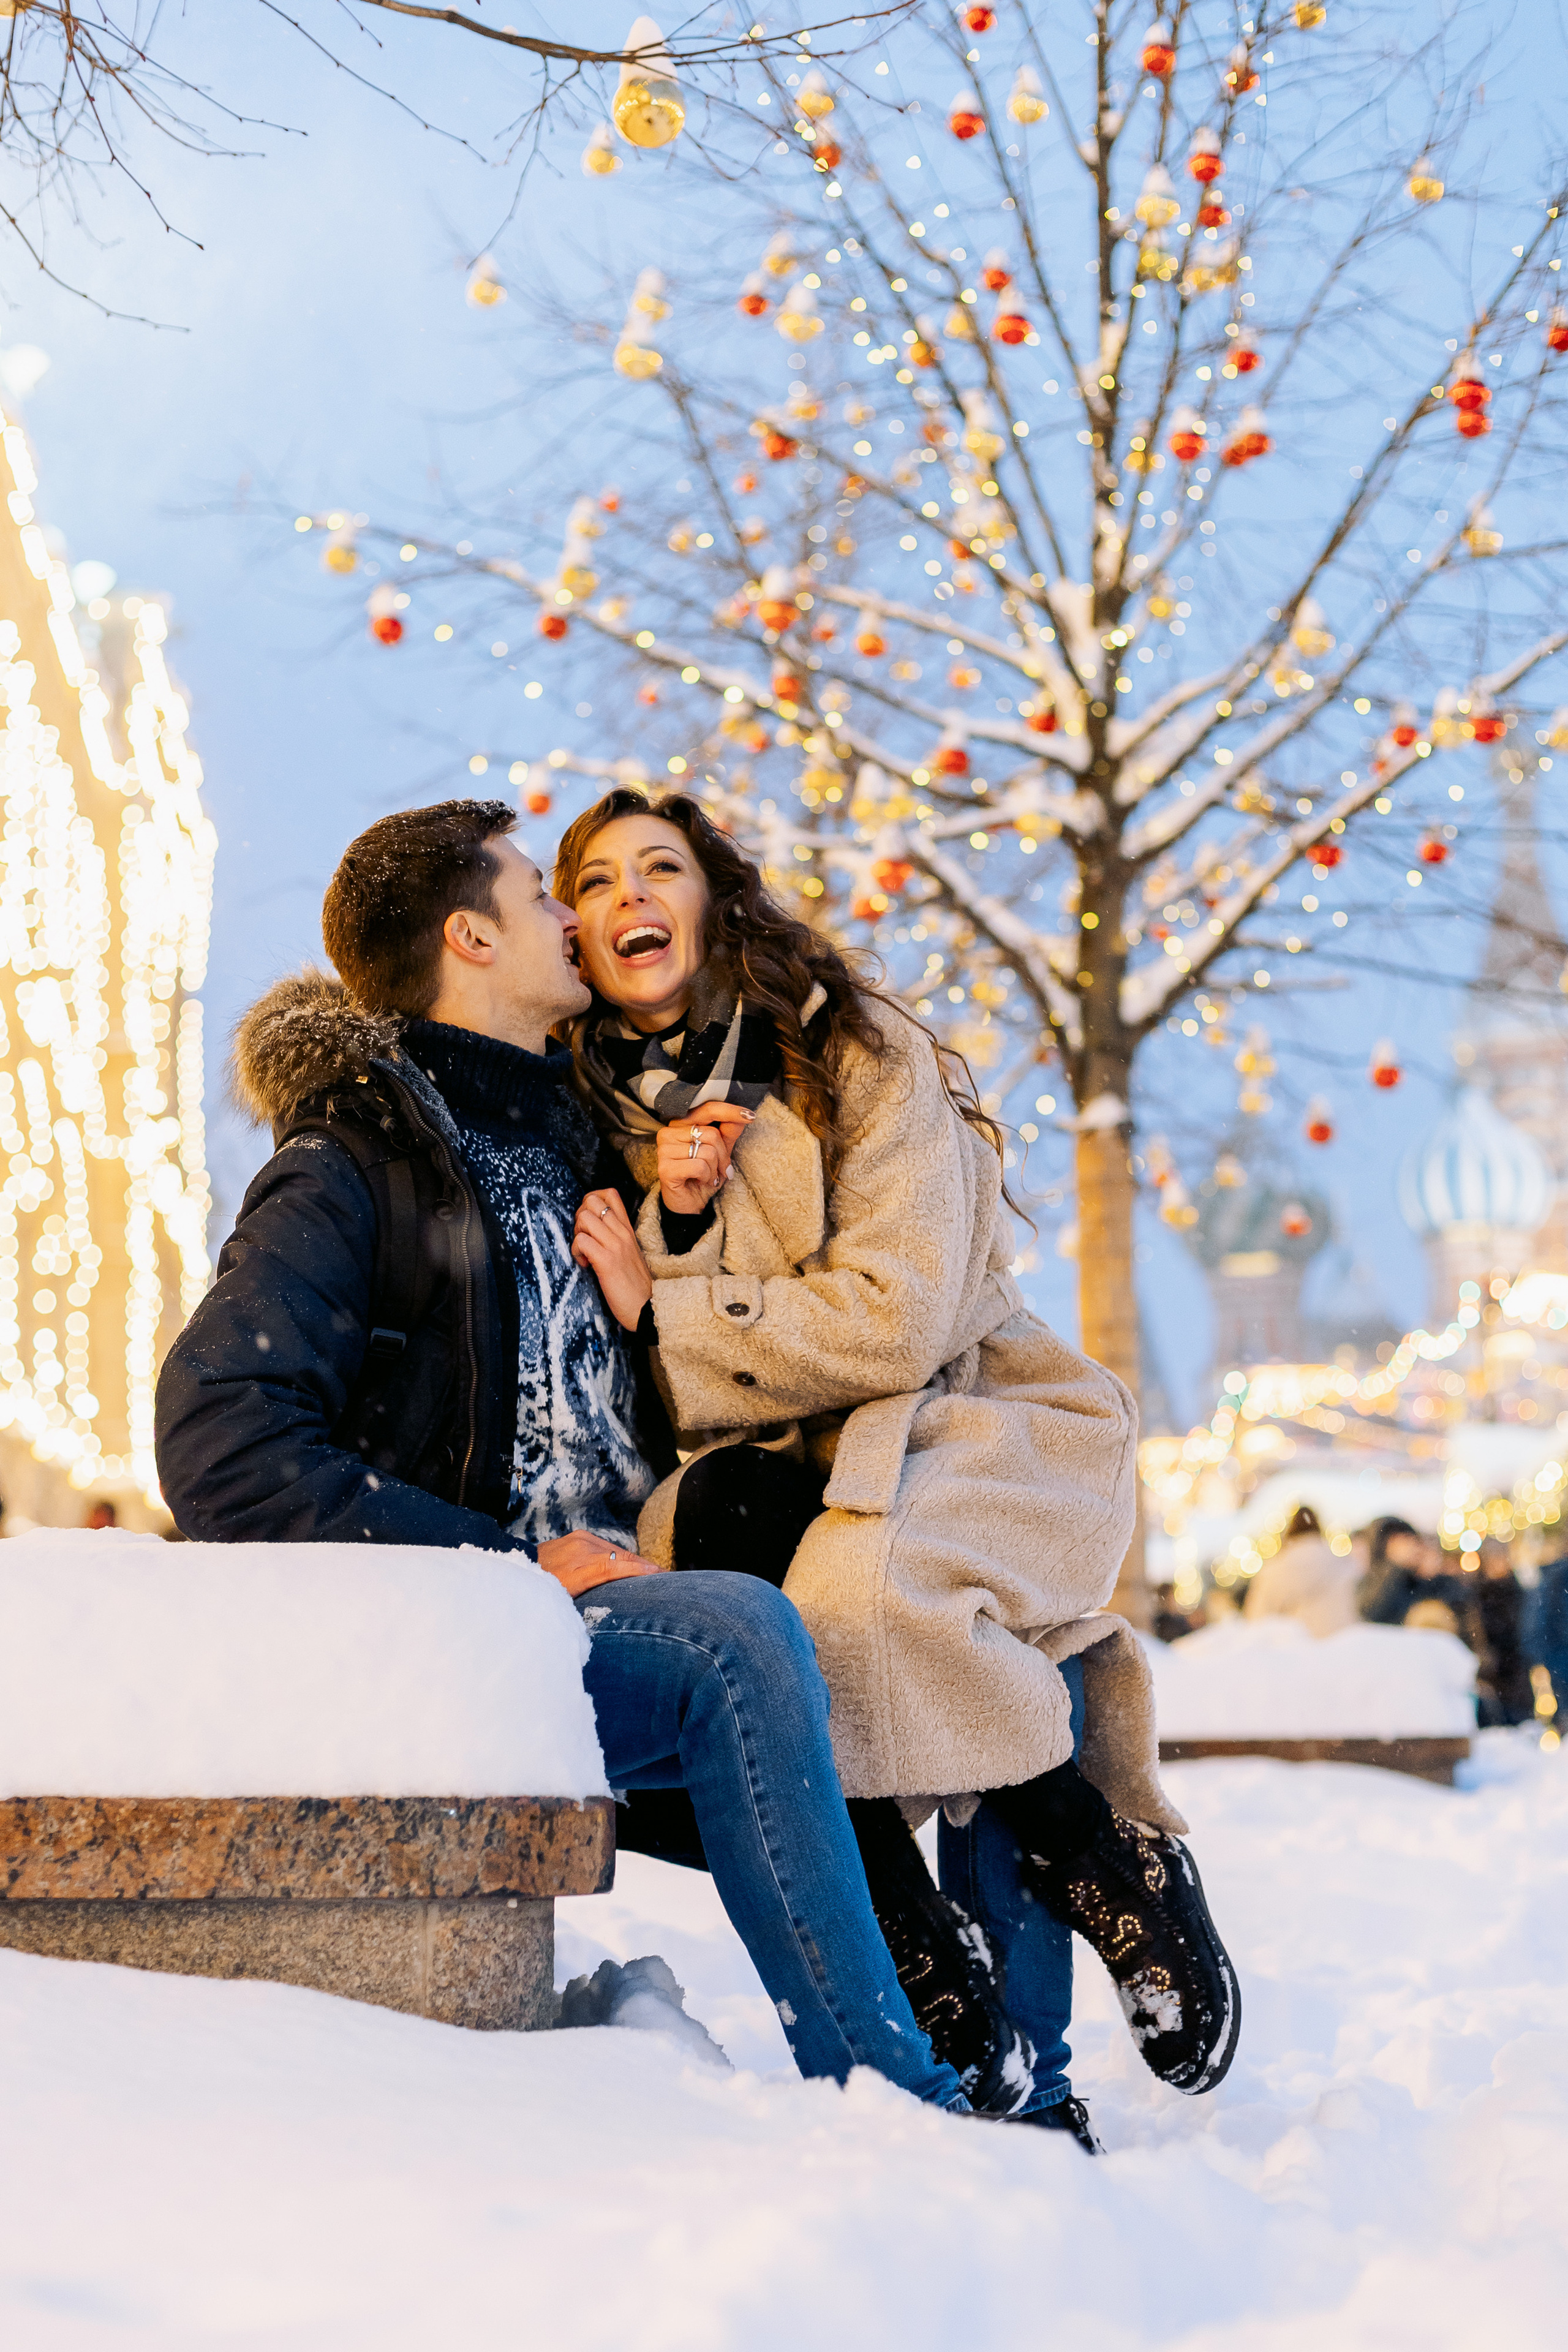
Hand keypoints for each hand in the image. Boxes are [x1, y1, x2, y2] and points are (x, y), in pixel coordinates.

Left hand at [535, 1531, 666, 1595]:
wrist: (520, 1567)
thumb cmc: (542, 1590)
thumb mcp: (567, 1600)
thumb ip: (592, 1597)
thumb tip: (616, 1605)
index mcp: (580, 1567)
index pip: (618, 1566)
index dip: (640, 1571)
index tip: (660, 1575)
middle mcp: (582, 1548)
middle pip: (622, 1556)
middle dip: (644, 1566)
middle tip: (664, 1576)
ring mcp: (581, 1539)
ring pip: (617, 1551)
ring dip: (633, 1561)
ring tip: (651, 1572)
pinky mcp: (580, 1536)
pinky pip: (606, 1546)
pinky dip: (620, 1556)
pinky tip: (629, 1564)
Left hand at [572, 1189, 653, 1330]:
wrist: (647, 1309)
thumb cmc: (634, 1285)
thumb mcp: (629, 1253)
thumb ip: (615, 1238)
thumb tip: (592, 1229)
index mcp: (627, 1229)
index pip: (610, 1194)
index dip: (591, 1200)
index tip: (589, 1222)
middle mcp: (622, 1233)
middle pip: (591, 1200)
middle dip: (579, 1216)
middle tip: (584, 1237)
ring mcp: (615, 1246)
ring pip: (584, 1217)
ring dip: (576, 1234)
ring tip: (584, 1252)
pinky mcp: (607, 1262)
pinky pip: (581, 1242)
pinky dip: (576, 1253)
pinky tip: (586, 1265)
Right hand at [657, 1103, 753, 1217]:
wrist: (690, 1204)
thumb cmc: (702, 1176)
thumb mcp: (721, 1152)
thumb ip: (728, 1132)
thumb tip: (742, 1117)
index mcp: (680, 1124)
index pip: (707, 1109)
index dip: (730, 1111)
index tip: (750, 1116)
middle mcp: (668, 1133)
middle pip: (711, 1134)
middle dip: (723, 1155)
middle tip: (718, 1169)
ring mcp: (664, 1150)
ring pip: (707, 1151)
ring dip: (714, 1168)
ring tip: (707, 1176)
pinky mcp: (665, 1168)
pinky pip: (700, 1166)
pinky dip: (707, 1176)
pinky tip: (700, 1181)